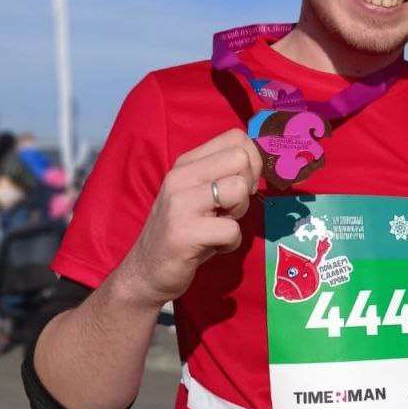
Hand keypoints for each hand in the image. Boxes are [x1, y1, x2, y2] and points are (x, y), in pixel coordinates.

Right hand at [119, 129, 262, 308]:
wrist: (147, 270)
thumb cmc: (183, 232)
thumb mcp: (199, 194)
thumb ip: (223, 175)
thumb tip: (260, 164)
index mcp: (186, 163)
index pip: (236, 138)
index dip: (251, 162)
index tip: (239, 187)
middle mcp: (180, 176)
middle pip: (241, 160)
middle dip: (247, 188)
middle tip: (228, 210)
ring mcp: (180, 203)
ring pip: (239, 190)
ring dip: (238, 215)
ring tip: (218, 226)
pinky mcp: (185, 232)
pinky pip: (232, 230)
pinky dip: (230, 244)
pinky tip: (212, 247)